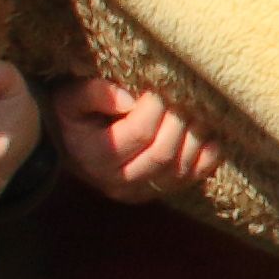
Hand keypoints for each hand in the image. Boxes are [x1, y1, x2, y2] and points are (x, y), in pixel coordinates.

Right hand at [53, 74, 217, 200]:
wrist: (69, 147)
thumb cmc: (72, 116)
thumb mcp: (70, 99)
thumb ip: (94, 94)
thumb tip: (127, 99)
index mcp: (96, 156)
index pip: (139, 133)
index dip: (156, 107)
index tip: (159, 86)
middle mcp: (118, 181)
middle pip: (163, 153)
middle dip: (179, 120)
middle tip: (183, 95)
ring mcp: (140, 191)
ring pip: (179, 169)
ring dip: (195, 137)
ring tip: (196, 110)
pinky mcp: (157, 192)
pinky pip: (191, 179)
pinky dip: (207, 158)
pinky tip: (209, 136)